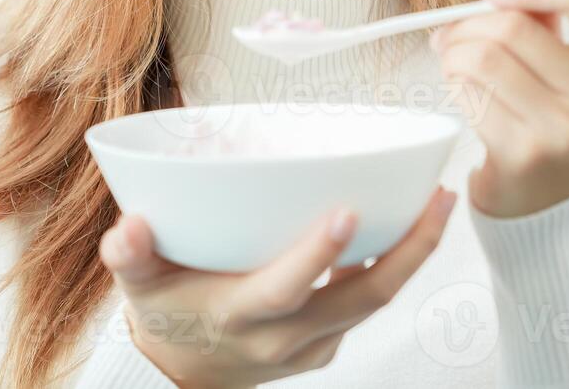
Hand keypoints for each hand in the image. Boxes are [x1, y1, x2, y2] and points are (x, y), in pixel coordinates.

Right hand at [99, 187, 456, 387]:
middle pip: (362, 298)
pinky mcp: (325, 347)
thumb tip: (130, 224)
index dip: (317, 254)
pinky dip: (384, 269)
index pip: (287, 289)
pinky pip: (363, 306)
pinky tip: (399, 229)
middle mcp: (284, 338)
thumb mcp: (137, 283)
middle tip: (440, 197)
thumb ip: (128, 253)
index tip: (347, 211)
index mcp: (241, 315)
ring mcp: (311, 347)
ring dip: (410, 255)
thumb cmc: (164, 312)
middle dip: (409, 250)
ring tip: (437, 202)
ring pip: (373, 302)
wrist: (178, 374)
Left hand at [432, 0, 568, 219]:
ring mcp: (568, 132)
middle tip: (451, 33)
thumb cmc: (552, 119)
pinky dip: (454, 84)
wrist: (543, 202)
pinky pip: (470, 94)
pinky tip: (460, 91)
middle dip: (469, 25)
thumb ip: (550, 5)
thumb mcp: (563, 59)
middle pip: (515, 28)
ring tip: (453, 61)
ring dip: (454, 54)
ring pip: (485, 58)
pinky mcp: (526, 155)